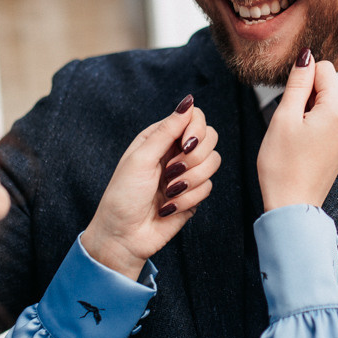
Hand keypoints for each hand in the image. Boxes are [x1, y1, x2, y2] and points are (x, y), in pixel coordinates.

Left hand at [80, 95, 220, 279]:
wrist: (123, 236)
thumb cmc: (123, 195)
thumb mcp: (141, 158)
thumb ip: (167, 130)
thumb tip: (188, 101)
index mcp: (160, 137)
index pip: (195, 118)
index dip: (196, 130)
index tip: (184, 145)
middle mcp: (176, 152)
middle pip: (210, 137)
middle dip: (195, 157)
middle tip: (172, 171)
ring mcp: (187, 174)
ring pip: (213, 163)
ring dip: (190, 181)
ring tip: (168, 192)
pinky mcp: (194, 195)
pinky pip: (208, 188)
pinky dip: (188, 199)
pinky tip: (169, 207)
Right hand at [257, 50, 337, 210]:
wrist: (293, 206)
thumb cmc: (283, 165)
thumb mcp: (284, 117)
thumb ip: (297, 82)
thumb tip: (306, 56)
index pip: (323, 68)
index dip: (301, 79)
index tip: (289, 101)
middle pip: (326, 86)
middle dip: (304, 96)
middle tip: (289, 124)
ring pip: (325, 103)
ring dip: (307, 111)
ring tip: (294, 136)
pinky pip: (328, 120)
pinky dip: (313, 124)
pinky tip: (301, 144)